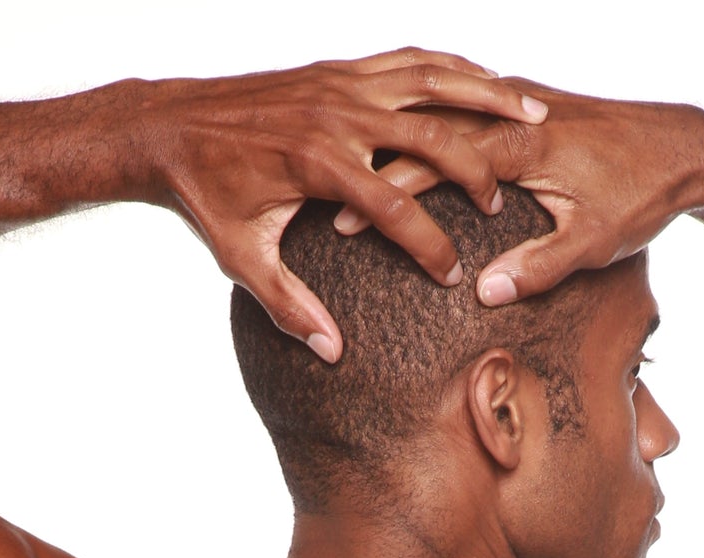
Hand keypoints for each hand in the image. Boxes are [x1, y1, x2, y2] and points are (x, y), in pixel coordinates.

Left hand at [131, 53, 549, 356]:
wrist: (170, 124)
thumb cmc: (206, 195)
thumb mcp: (242, 259)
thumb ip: (290, 306)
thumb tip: (332, 350)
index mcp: (317, 162)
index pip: (394, 207)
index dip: (428, 247)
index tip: (454, 279)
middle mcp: (336, 113)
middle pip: (431, 135)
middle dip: (473, 172)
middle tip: (501, 208)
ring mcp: (340, 82)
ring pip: (433, 80)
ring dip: (486, 97)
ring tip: (533, 116)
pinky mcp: (340, 68)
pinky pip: (411, 61)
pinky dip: (454, 69)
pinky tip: (487, 84)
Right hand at [329, 88, 703, 305]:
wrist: (682, 147)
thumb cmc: (639, 198)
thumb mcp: (592, 244)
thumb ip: (538, 268)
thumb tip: (483, 294)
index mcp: (522, 145)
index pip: (433, 164)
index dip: (383, 194)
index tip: (341, 220)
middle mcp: (514, 114)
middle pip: (424, 135)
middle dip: (372, 167)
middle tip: (327, 200)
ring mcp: (519, 103)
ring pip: (441, 113)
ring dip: (396, 141)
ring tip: (349, 170)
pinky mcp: (529, 105)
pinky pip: (463, 108)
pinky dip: (428, 126)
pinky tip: (403, 145)